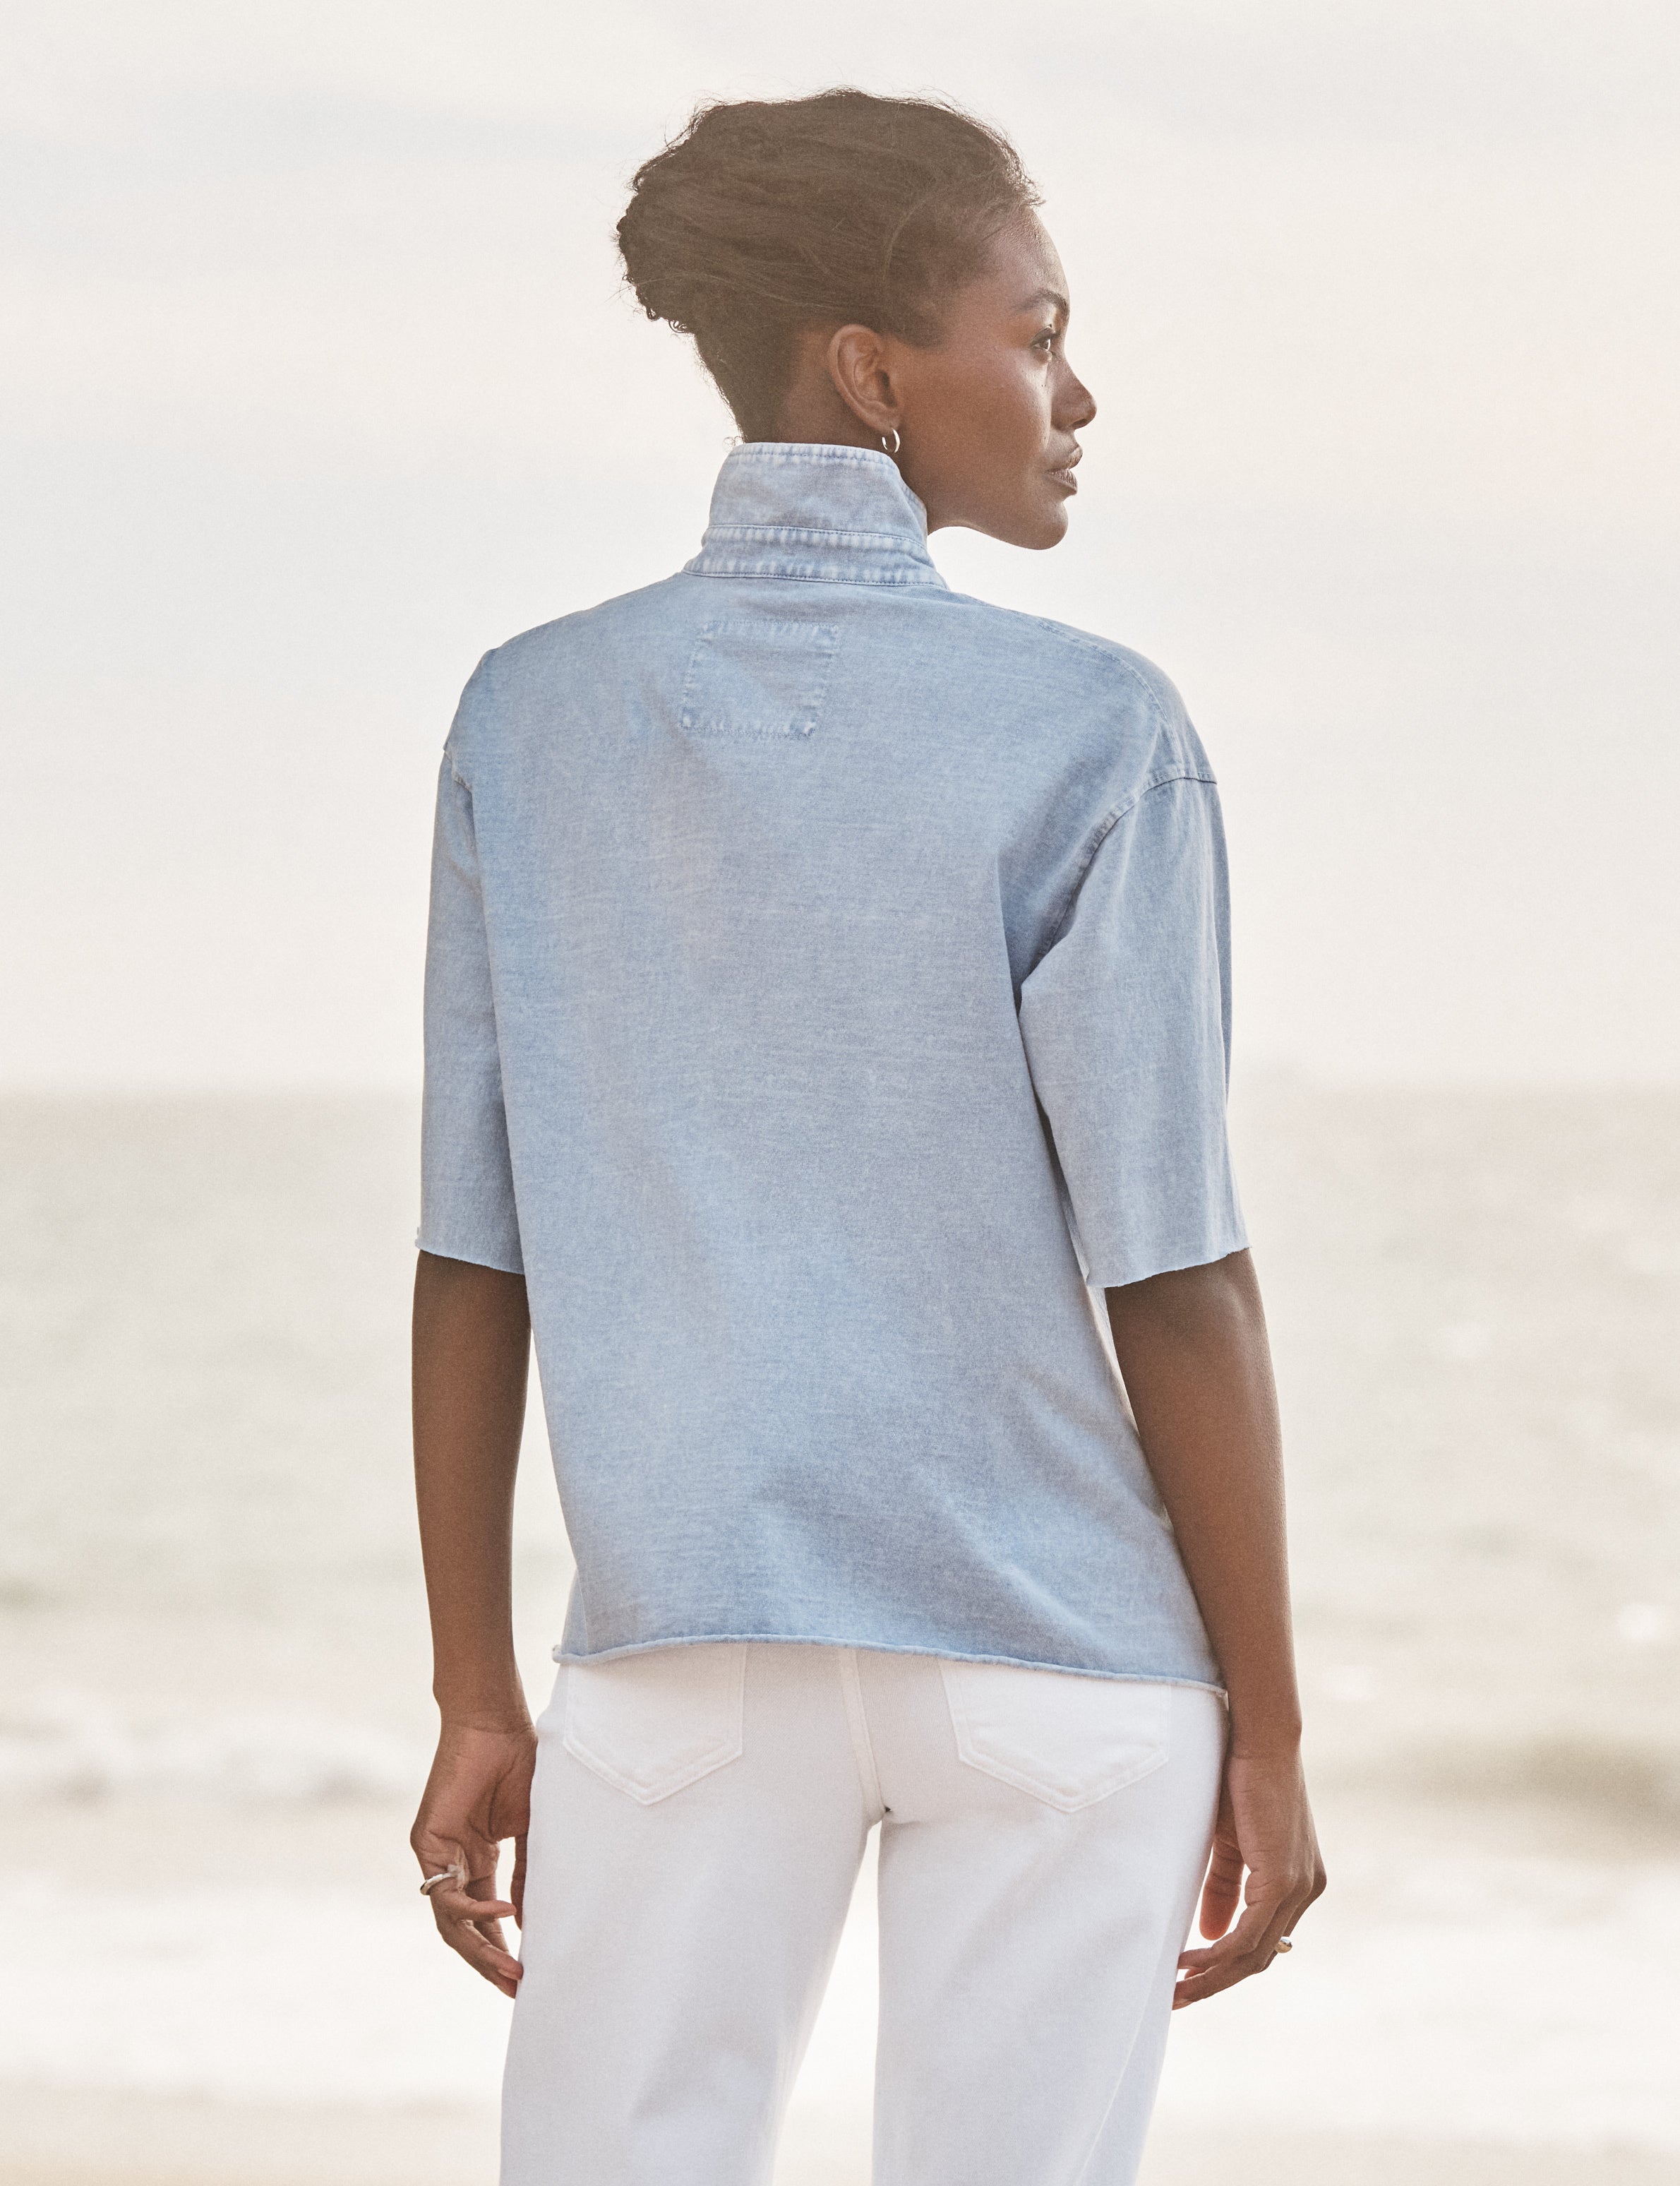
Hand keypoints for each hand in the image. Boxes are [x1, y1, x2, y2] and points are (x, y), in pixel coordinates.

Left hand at [411, 1718, 536, 1997]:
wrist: (495, 1723)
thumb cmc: (517, 1763)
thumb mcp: (530, 1829)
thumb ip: (527, 1875)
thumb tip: (526, 1924)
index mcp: (478, 1860)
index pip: (483, 1919)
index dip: (501, 1950)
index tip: (525, 1977)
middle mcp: (454, 1863)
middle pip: (463, 1930)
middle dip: (489, 1963)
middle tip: (517, 1988)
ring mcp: (438, 1855)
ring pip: (450, 1922)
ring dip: (480, 1950)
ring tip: (510, 1972)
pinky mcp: (426, 1844)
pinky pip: (444, 1893)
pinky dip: (471, 1911)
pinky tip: (500, 1918)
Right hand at [1173, 1747, 1324, 2006]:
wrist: (1260, 1742)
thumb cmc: (1242, 1781)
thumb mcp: (1230, 1843)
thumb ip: (1224, 1888)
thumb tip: (1210, 1935)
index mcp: (1299, 1882)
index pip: (1264, 1940)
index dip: (1228, 1965)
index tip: (1192, 1978)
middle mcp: (1306, 1891)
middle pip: (1260, 1957)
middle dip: (1217, 1982)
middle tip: (1179, 1997)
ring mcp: (1298, 1888)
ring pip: (1254, 1954)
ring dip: (1213, 1976)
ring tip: (1177, 1988)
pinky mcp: (1282, 1881)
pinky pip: (1248, 1935)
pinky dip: (1218, 1954)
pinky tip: (1190, 1960)